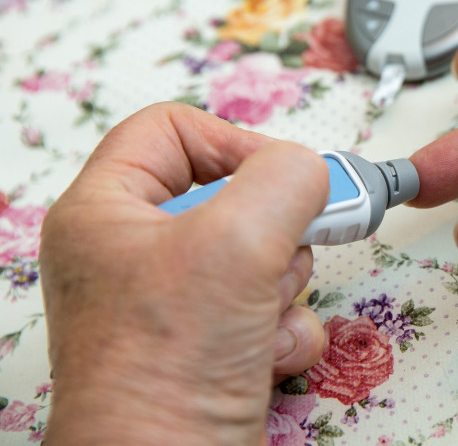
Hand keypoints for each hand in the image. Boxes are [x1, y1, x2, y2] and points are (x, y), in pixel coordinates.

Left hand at [40, 103, 329, 444]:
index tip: (279, 175)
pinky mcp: (208, 343)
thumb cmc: (165, 367)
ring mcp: (173, 302)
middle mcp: (134, 253)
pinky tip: (264, 353)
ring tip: (262, 315)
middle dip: (274, 226)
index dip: (231, 140)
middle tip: (284, 247)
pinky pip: (270, 306)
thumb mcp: (238, 241)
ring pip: (261, 252)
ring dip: (284, 282)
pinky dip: (283, 327)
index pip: (172, 130)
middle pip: (232, 194)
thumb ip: (286, 178)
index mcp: (107, 210)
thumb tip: (311, 172)